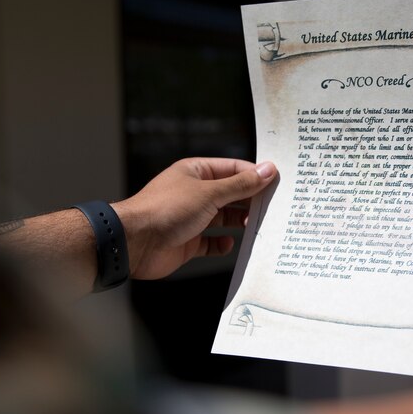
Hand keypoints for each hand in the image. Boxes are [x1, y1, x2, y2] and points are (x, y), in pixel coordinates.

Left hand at [111, 158, 276, 279]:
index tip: (277, 182)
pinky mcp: (188, 242)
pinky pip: (212, 242)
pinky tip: (229, 243)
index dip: (254, 175)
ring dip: (240, 222)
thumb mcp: (209, 193)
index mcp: (196, 173)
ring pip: (224, 218)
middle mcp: (194, 194)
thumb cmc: (166, 210)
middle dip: (250, 201)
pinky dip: (222, 244)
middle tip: (273, 207)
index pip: (232, 169)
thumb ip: (240, 185)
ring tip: (256, 226)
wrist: (135, 243)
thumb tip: (268, 170)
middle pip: (230, 194)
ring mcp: (191, 218)